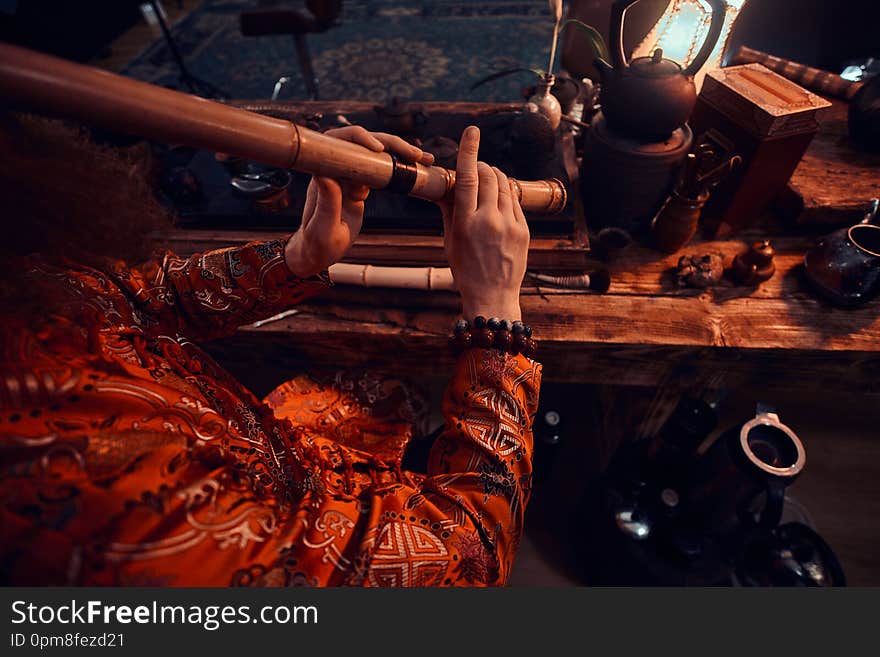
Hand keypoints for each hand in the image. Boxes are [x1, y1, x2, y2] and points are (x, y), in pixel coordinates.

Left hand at [284, 126, 433, 276]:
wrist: (319, 252)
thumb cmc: (317, 244)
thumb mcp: (324, 228)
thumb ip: (326, 204)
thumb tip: (326, 175)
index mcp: (324, 174)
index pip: (339, 142)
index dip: (359, 138)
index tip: (378, 149)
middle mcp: (336, 170)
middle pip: (364, 144)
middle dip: (391, 144)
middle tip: (415, 155)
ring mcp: (349, 177)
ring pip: (376, 155)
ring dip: (400, 153)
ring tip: (425, 160)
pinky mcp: (359, 186)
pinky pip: (380, 170)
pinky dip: (400, 167)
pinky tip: (418, 169)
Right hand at [439, 126, 529, 320]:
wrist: (492, 295)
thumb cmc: (465, 269)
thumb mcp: (450, 240)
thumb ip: (449, 210)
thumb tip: (445, 186)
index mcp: (465, 222)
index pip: (467, 177)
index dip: (469, 151)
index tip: (472, 131)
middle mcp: (489, 220)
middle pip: (489, 176)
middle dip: (483, 166)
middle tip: (477, 168)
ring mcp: (509, 225)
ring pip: (505, 185)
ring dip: (496, 176)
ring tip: (487, 182)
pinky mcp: (524, 229)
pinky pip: (515, 200)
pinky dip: (506, 194)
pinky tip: (499, 201)